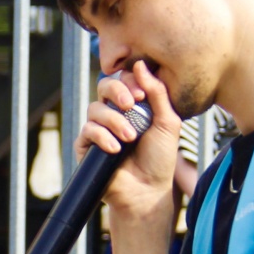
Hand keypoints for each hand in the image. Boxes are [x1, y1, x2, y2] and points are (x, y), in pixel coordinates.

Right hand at [77, 60, 182, 219]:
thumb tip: (141, 64)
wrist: (147, 190)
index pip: (124, 79)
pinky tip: (115, 148)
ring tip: (130, 138)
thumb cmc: (160, 158)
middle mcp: (114, 113)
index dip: (129, 81)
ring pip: (95, 108)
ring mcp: (99, 128)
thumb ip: (157, 93)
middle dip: (117, 91)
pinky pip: (87, 130)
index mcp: (134, 105)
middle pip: (104, 85)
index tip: (142, 95)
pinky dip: (102, 137)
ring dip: (115, 121)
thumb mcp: (167, 122)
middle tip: (131, 104)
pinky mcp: (86, 145)